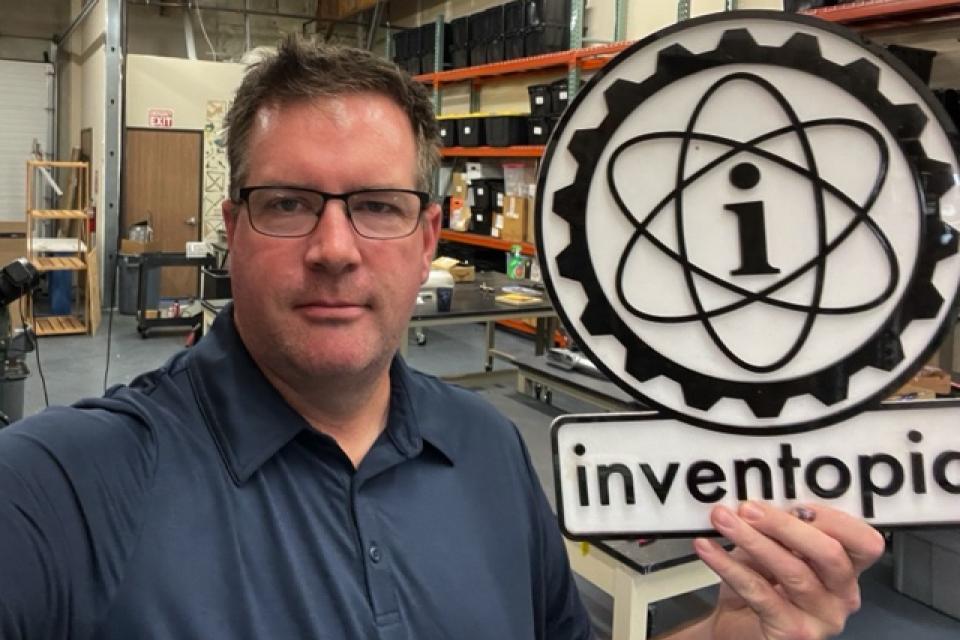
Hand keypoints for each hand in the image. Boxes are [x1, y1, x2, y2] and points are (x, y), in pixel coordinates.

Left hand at [692, 502, 884, 639]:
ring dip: (752, 540)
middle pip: (830, 554)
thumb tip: (757, 503)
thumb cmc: (759, 586)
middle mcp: (842, 595)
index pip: (863, 542)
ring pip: (792, 571)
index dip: (831, 518)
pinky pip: (759, 592)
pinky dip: (729, 565)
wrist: (735, 629)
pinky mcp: (793, 633)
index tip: (791, 500)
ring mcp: (821, 617)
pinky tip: (709, 549)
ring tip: (723, 521)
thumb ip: (775, 530)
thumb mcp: (771, 550)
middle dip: (785, 526)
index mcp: (845, 569)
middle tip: (748, 509)